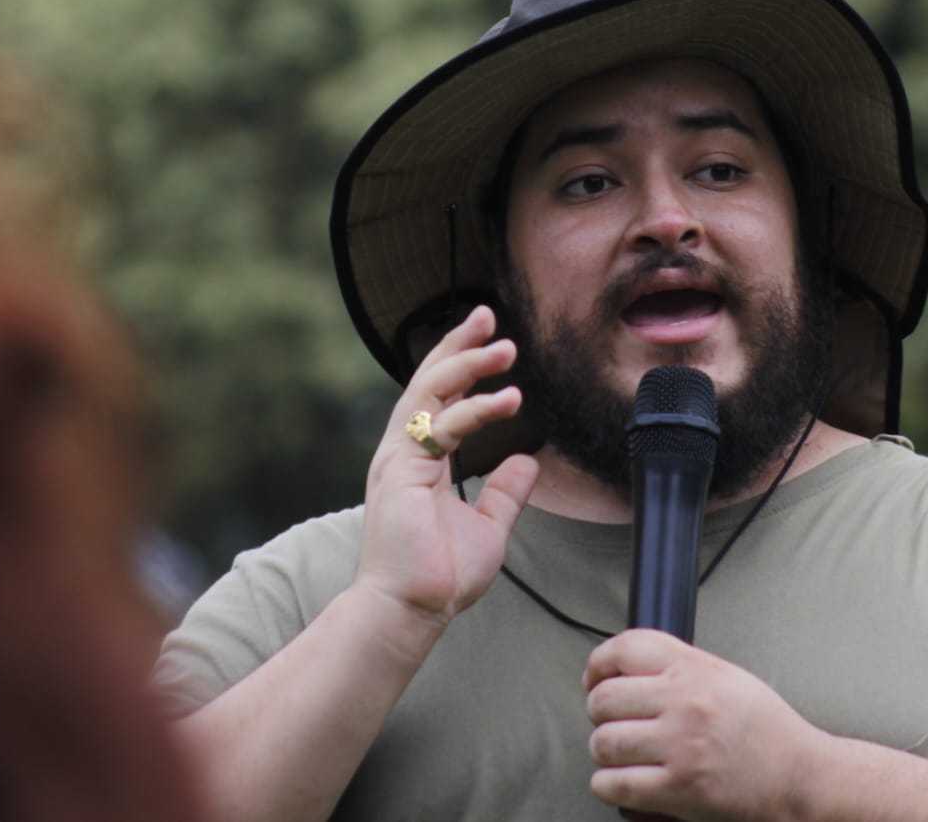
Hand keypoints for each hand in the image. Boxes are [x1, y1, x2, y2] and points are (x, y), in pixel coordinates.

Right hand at [354, 305, 538, 626]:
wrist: (411, 611)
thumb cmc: (440, 577)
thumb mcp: (488, 527)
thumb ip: (505, 493)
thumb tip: (528, 461)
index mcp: (420, 461)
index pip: (440, 397)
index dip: (461, 363)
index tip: (490, 337)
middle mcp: (405, 452)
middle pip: (428, 380)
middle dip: (458, 345)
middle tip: (488, 316)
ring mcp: (399, 458)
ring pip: (429, 391)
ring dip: (467, 364)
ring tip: (506, 349)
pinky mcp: (401, 470)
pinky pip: (439, 425)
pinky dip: (474, 408)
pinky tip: (507, 399)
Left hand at [583, 629, 822, 821]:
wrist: (799, 777)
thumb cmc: (766, 730)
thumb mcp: (727, 676)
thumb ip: (679, 665)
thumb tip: (627, 666)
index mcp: (696, 670)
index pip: (626, 648)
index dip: (598, 662)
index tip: (594, 677)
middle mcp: (685, 704)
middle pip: (605, 698)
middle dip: (599, 712)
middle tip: (612, 721)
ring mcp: (680, 748)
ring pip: (603, 742)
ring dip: (604, 750)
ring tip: (621, 752)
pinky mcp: (678, 790)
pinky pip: (613, 785)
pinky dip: (608, 784)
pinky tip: (623, 780)